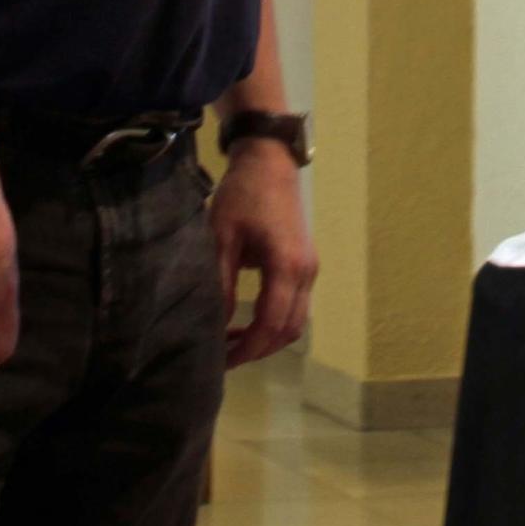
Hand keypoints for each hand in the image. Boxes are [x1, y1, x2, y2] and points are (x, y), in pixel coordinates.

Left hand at [211, 146, 317, 368]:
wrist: (270, 162)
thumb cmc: (243, 196)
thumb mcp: (221, 239)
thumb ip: (221, 285)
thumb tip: (215, 326)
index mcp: (287, 266)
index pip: (271, 324)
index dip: (246, 349)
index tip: (219, 363)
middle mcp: (306, 271)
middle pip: (289, 329)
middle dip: (257, 350)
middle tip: (222, 358)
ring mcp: (309, 267)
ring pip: (296, 320)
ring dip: (268, 338)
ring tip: (233, 341)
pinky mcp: (305, 263)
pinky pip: (296, 305)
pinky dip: (275, 322)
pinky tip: (247, 321)